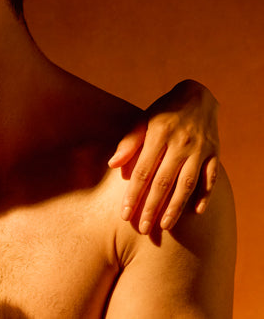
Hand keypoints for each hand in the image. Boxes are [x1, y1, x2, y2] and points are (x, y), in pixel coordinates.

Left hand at [109, 79, 219, 232]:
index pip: (143, 172)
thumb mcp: (142, 120)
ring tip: (164, 226)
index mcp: (158, 136)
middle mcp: (180, 144)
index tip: (125, 214)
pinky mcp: (214, 153)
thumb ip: (128, 143)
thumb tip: (112, 165)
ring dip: (176, 207)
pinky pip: (211, 178)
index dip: (133, 195)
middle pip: (163, 182)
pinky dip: (205, 195)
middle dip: (152, 207)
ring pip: (187, 184)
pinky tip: (196, 211)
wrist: (197, 96)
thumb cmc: (162, 112)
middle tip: (142, 228)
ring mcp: (199, 150)